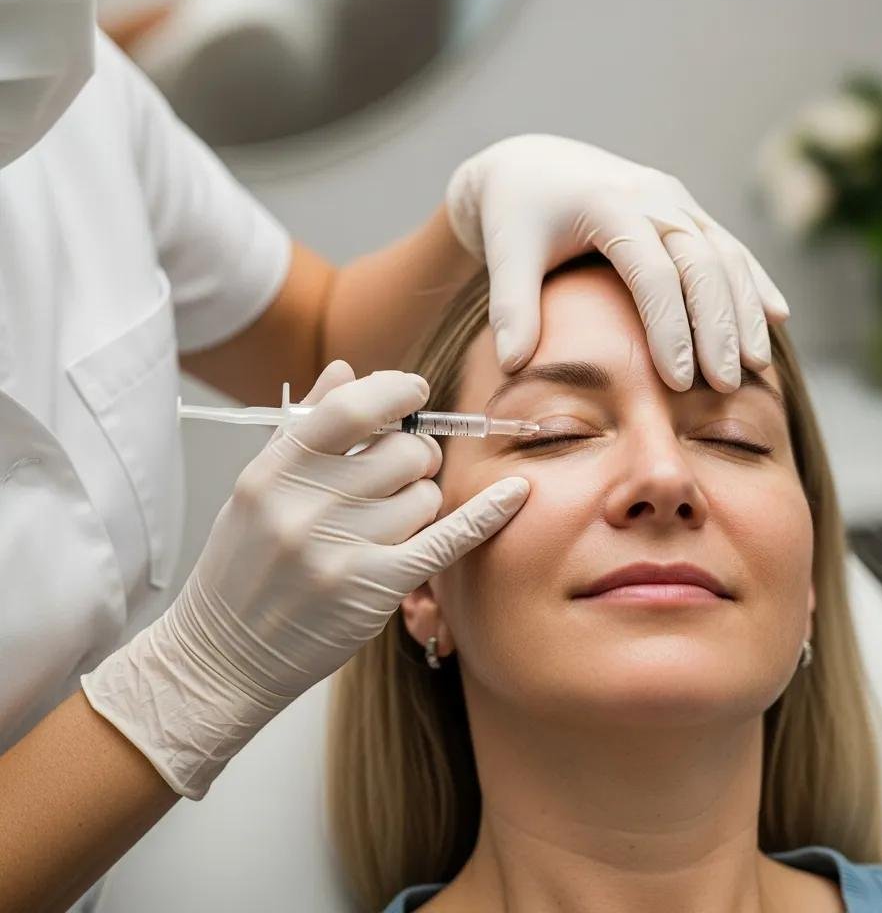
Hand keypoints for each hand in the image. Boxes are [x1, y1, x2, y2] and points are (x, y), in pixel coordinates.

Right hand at [81, 362, 528, 798]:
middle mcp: (305, 506)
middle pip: (403, 451)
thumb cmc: (241, 567)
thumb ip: (304, 424)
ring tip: (389, 523)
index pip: (351, 407)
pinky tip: (515, 493)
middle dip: (415, 456)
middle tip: (401, 472)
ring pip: (426, 496)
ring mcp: (341, 550)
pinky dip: (486, 513)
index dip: (395, 390)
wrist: (222, 657)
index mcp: (274, 471)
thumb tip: (347, 368)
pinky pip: (447, 539)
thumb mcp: (257, 488)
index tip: (414, 391)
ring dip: (421, 503)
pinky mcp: (374, 590)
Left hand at [446, 134, 789, 390]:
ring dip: (744, 309)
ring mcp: (674, 199)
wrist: (530, 164)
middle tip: (726, 384)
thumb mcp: (505, 253)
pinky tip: (776, 316)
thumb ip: (511, 307)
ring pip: (725, 253)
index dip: (669, 327)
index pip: (652, 273)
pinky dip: (752, 281)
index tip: (678, 381)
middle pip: (701, 263)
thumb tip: (513, 365)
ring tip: (756, 364)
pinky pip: (728, 245)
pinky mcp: (685, 207)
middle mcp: (652, 196)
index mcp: (608, 205)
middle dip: (718, 326)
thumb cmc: (514, 213)